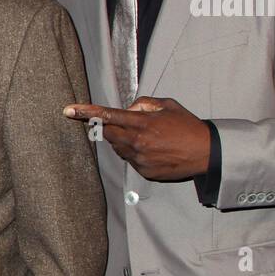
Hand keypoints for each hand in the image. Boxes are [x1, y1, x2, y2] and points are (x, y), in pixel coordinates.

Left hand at [64, 97, 210, 180]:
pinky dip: (134, 153)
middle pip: (107, 133)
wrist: (206, 152)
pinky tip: (153, 150)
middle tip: (118, 124)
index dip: (86, 112)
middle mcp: (137, 142)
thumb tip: (128, 110)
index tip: (69, 110)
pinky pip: (129, 160)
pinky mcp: (144, 172)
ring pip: (118, 148)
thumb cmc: (187, 126)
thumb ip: (143, 103)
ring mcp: (139, 159)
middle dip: (107, 127)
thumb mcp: (167, 105)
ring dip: (123, 140)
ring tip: (146, 137)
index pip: (107, 116)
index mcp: (142, 123)